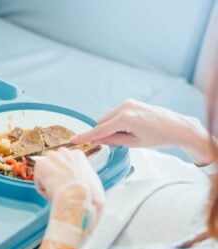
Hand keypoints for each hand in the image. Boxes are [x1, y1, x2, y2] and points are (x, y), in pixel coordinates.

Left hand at [34, 148, 104, 221]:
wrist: (78, 199)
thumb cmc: (89, 195)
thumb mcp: (94, 183)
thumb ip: (86, 179)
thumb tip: (85, 184)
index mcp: (78, 155)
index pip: (66, 163)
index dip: (66, 177)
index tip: (67, 186)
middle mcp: (65, 152)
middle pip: (55, 165)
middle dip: (55, 177)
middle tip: (60, 190)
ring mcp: (52, 156)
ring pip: (46, 173)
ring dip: (49, 184)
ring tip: (57, 194)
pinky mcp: (41, 165)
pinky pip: (39, 180)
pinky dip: (43, 190)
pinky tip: (51, 195)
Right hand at [71, 99, 213, 165]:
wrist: (177, 126)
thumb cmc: (158, 138)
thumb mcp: (134, 143)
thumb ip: (113, 140)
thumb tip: (98, 140)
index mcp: (125, 119)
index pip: (99, 130)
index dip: (86, 137)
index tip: (73, 140)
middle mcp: (124, 107)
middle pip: (101, 122)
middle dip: (101, 133)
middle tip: (113, 144)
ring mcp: (128, 103)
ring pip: (107, 118)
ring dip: (109, 128)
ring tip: (127, 136)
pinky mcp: (131, 102)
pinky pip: (115, 114)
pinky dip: (115, 122)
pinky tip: (128, 129)